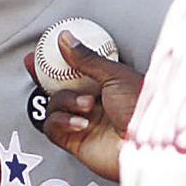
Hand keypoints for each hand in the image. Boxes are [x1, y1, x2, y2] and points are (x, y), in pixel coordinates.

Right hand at [27, 32, 143, 181]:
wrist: (151, 147)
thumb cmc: (144, 111)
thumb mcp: (116, 75)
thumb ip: (86, 59)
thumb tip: (65, 38)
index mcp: (106, 84)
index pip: (75, 68)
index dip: (58, 58)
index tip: (44, 47)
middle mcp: (94, 103)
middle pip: (59, 86)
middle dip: (45, 76)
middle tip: (34, 65)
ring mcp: (85, 122)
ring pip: (54, 105)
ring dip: (65, 101)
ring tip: (87, 106)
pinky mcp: (76, 142)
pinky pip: (53, 128)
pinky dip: (61, 121)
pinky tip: (80, 122)